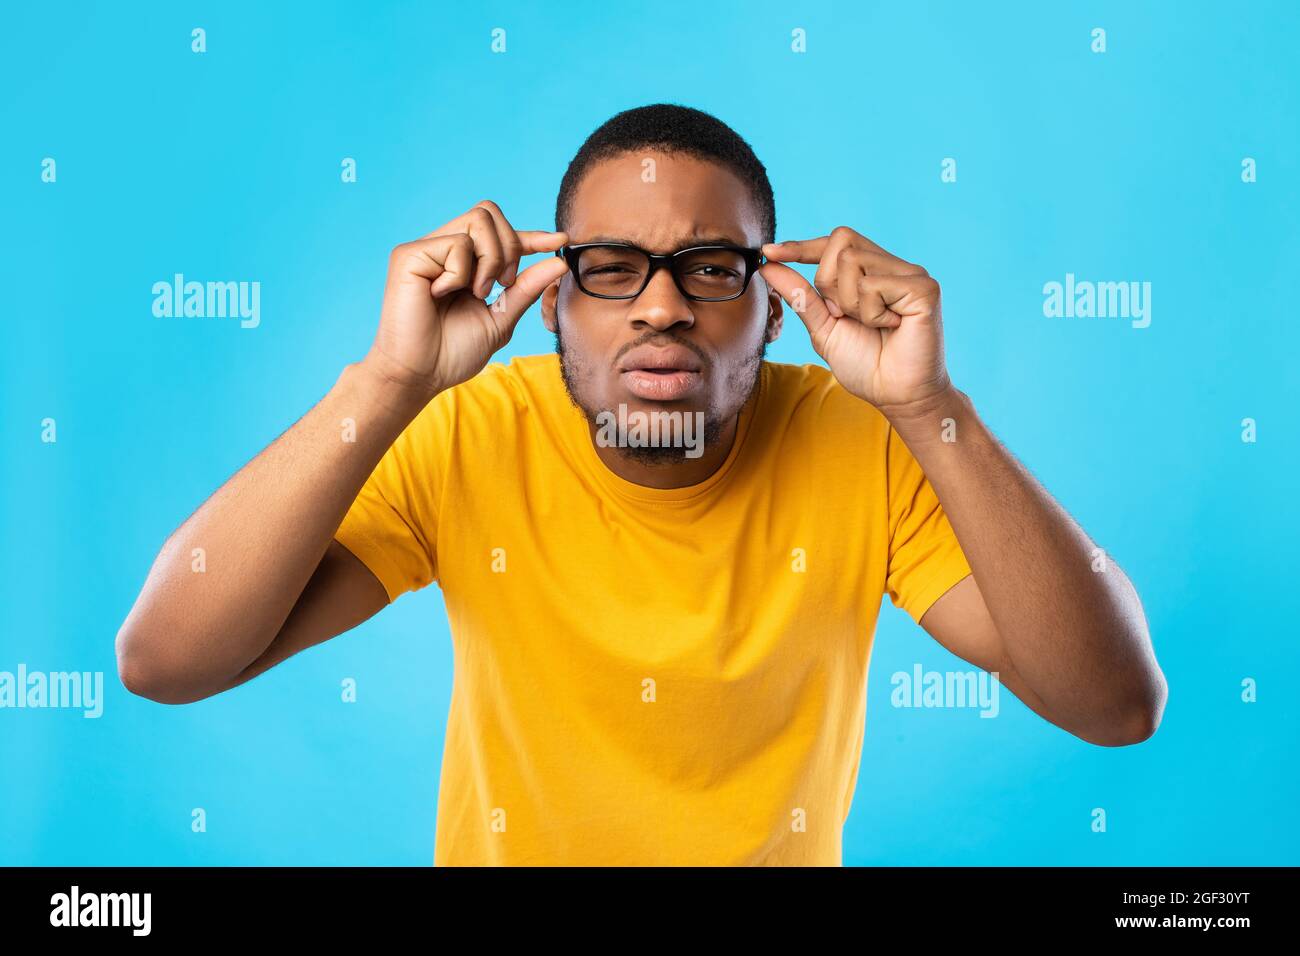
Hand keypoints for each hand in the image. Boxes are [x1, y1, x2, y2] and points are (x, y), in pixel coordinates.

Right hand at [365, 200, 568, 398]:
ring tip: (477, 292)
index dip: (531, 236)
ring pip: (478, 221)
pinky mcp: (409, 254)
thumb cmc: (453, 353)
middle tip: (503, 284)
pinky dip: (461, 273)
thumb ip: (526, 289)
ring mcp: (426, 249)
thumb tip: (558, 262)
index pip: (500, 234)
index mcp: (465, 264)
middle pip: (489, 214)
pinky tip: (443, 294)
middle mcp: (444, 250)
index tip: (561, 241)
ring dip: (490, 260)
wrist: (421, 375)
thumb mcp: (501, 318)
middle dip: (510, 246)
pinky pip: (456, 243)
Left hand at [759, 226, 951, 415]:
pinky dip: (871, 313)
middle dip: (829, 283)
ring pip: (853, 261)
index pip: (834, 241)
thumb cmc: (865, 365)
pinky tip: (891, 327)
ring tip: (872, 325)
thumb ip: (801, 295)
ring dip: (850, 303)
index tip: (769, 251)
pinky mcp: (925, 288)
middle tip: (847, 316)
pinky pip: (874, 285)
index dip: (802, 246)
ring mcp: (912, 274)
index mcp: (871, 272)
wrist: (895, 395)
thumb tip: (768, 264)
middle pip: (841, 243)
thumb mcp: (823, 328)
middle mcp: (892, 266)